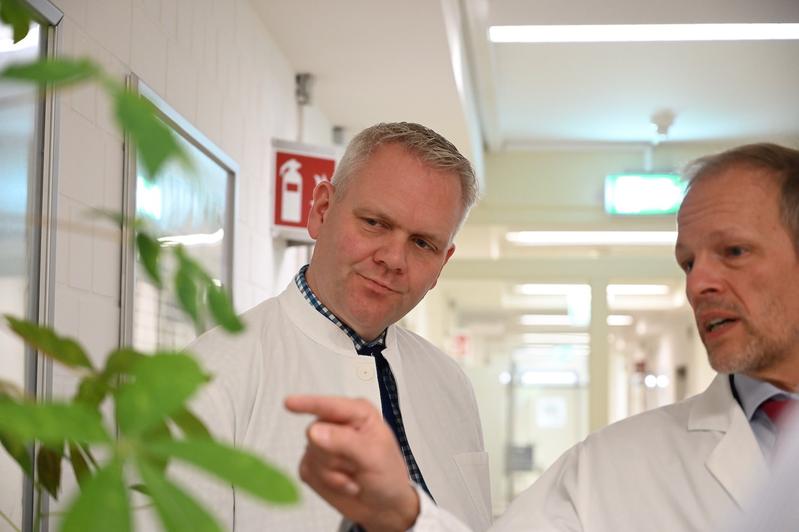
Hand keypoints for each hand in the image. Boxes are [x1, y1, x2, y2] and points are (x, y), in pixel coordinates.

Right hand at [285, 395, 419, 530]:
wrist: (383, 506)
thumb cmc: (387, 475)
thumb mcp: (374, 456)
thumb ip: (345, 441)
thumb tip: (313, 431)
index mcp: (356, 413)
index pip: (329, 406)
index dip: (308, 403)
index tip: (288, 403)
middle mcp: (336, 424)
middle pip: (315, 434)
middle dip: (334, 456)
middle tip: (358, 466)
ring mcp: (321, 445)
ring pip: (311, 455)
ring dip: (334, 473)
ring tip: (354, 476)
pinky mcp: (312, 465)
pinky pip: (306, 471)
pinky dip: (327, 483)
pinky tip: (344, 484)